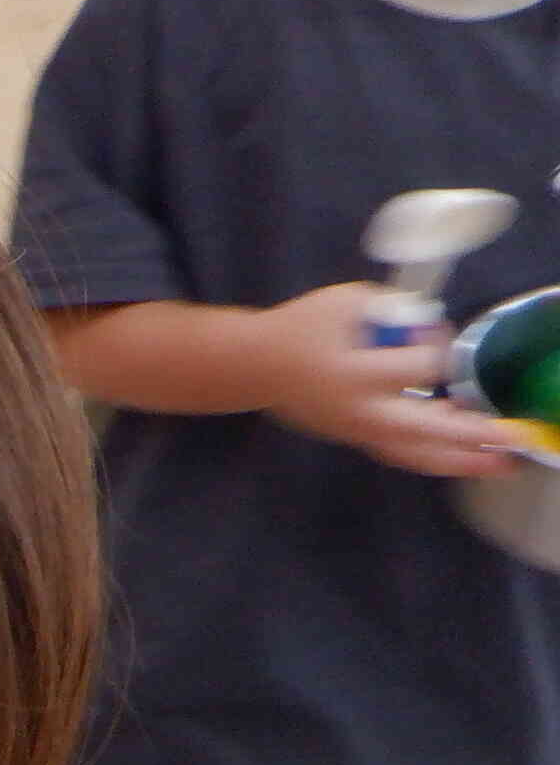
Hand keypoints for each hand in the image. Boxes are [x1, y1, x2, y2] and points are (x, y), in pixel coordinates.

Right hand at [257, 282, 523, 478]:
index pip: (422, 366)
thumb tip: (428, 326)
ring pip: (415, 453)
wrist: (255, 366)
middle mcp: (361, 410)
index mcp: (357, 373)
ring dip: (459, 460)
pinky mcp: (356, 438)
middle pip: (426, 430)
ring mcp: (358, 430)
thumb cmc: (301, 328)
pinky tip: (461, 458)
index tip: (427, 331)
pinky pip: (402, 454)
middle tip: (510, 438)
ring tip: (498, 463)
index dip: (436, 344)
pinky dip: (433, 457)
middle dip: (471, 434)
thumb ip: (393, 309)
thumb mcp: (347, 301)